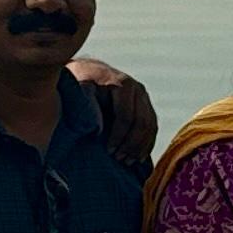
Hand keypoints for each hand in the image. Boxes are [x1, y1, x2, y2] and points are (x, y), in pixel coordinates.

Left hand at [74, 56, 159, 173]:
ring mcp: (144, 97)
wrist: (90, 71)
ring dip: (141, 147)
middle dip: (131, 144)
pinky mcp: (146, 104)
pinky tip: (139, 156)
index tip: (110, 152)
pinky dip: (147, 143)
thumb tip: (100, 129)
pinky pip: (152, 126)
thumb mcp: (81, 89)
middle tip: (120, 159)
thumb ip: (89, 104)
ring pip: (150, 126)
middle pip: (141, 123)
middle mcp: (137, 89)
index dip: (119, 136)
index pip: (126, 116)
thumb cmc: (80, 83)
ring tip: (129, 161)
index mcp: (122, 84)